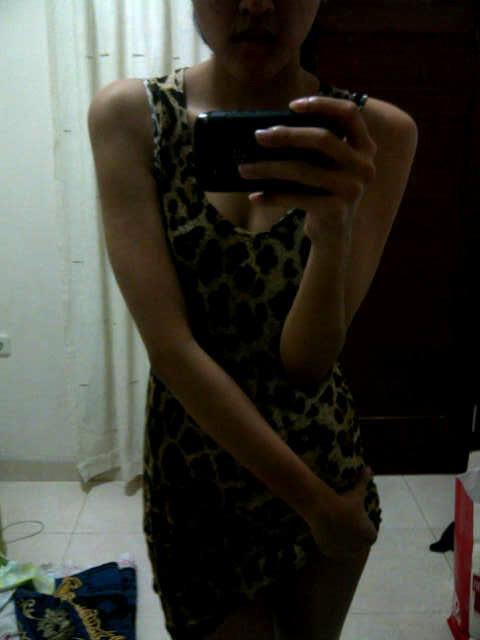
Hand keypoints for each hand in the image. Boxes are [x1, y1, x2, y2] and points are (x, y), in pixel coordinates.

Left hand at [238, 96, 376, 247]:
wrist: (333, 235)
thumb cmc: (322, 193)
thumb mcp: (325, 166)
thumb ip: (313, 146)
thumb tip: (267, 131)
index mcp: (364, 148)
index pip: (349, 113)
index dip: (322, 104)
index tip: (292, 106)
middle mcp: (364, 166)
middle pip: (322, 139)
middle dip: (286, 135)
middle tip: (258, 136)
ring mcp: (352, 189)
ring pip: (303, 169)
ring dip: (269, 168)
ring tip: (245, 169)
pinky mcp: (336, 209)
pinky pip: (296, 196)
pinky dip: (272, 196)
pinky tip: (255, 196)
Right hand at [307, 467, 377, 559]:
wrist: (324, 509)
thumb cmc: (344, 500)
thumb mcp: (357, 491)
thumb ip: (364, 481)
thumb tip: (368, 468)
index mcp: (370, 535)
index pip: (368, 532)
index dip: (360, 524)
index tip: (353, 516)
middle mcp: (360, 547)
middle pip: (357, 541)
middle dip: (351, 533)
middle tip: (342, 520)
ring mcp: (345, 552)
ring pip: (344, 547)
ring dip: (341, 540)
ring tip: (334, 525)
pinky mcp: (331, 553)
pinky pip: (332, 549)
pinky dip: (330, 543)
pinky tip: (326, 531)